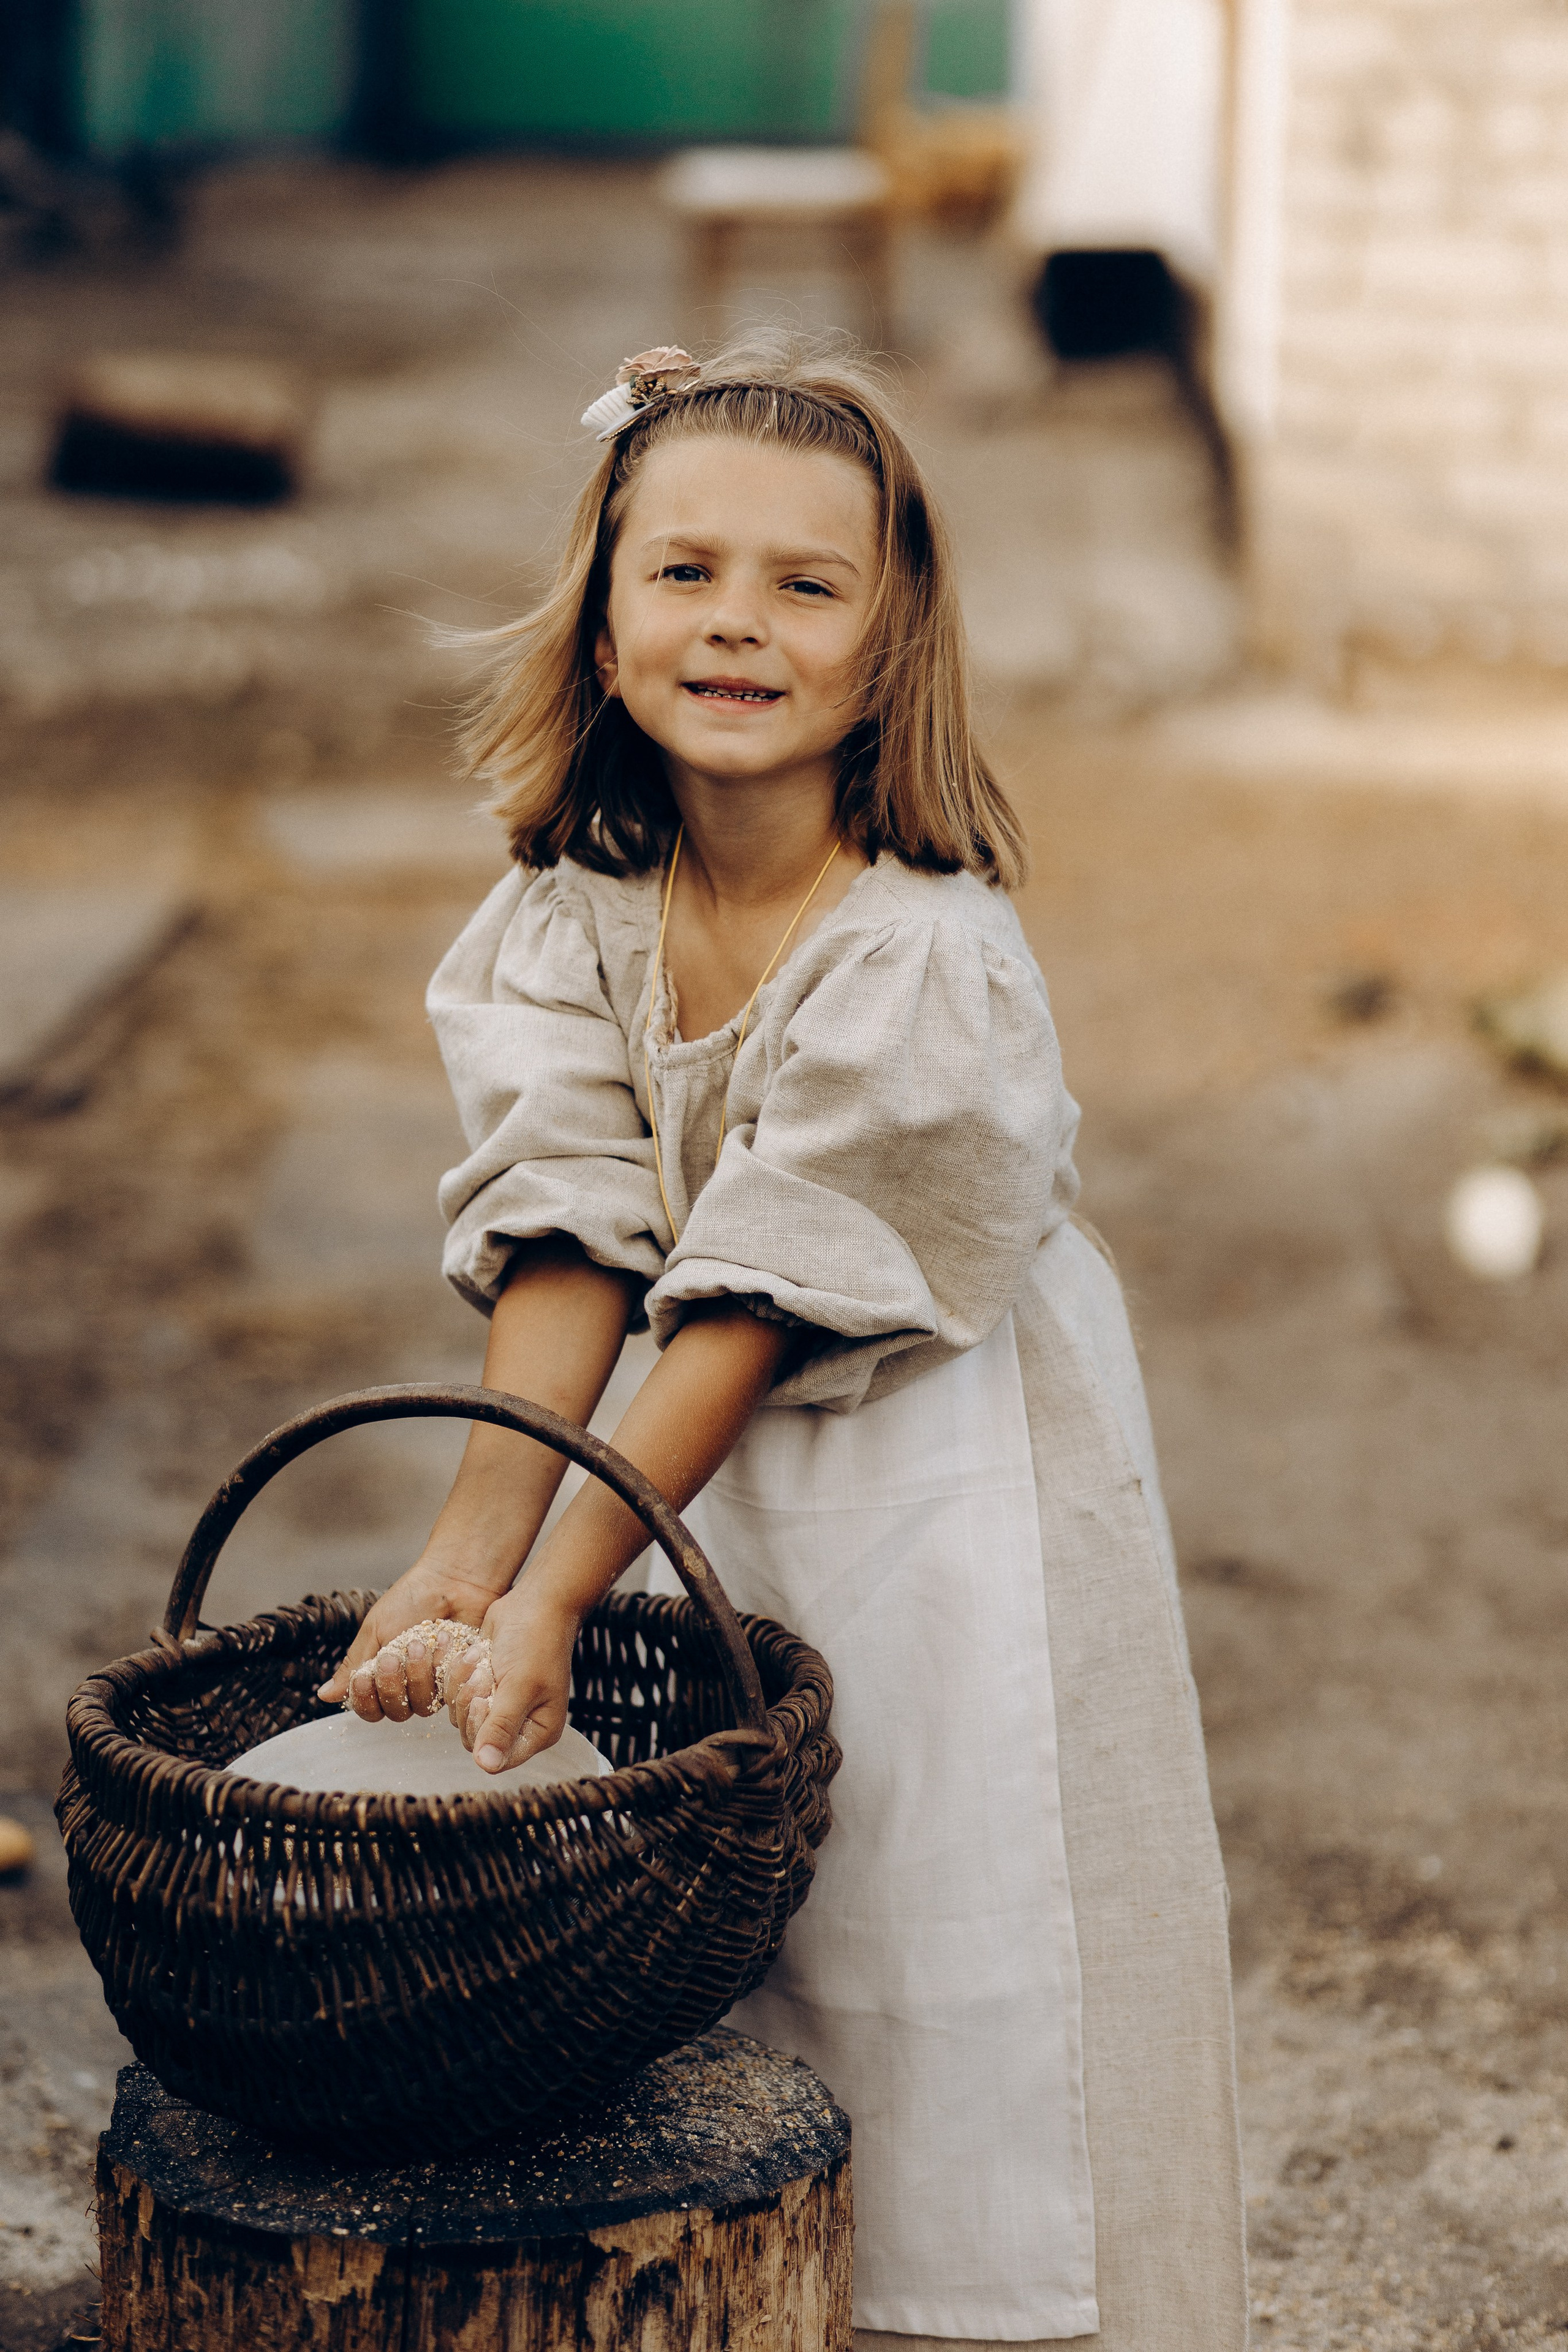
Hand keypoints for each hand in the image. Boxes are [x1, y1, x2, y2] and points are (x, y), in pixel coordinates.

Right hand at [317, 1562, 507, 1721]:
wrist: (452, 1580)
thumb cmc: (410, 1599)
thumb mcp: (375, 1630)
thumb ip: (354, 1664)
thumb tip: (324, 1695)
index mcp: (383, 1675)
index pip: (369, 1709)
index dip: (364, 1700)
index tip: (363, 1677)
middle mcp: (409, 1685)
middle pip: (395, 1712)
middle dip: (390, 1686)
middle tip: (391, 1656)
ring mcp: (436, 1684)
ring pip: (422, 1706)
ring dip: (416, 1676)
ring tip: (418, 1644)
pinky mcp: (459, 1678)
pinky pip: (448, 1691)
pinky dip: (441, 1666)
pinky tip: (443, 1640)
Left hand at [445, 1580, 578, 1773]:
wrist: (535, 1602)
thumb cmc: (536, 1642)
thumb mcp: (520, 1686)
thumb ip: (501, 1727)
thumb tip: (486, 1767)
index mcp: (538, 1731)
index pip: (498, 1757)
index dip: (483, 1732)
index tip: (484, 1699)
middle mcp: (519, 1723)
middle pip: (473, 1737)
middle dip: (471, 1704)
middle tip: (483, 1675)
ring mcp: (499, 1704)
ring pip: (459, 1715)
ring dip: (463, 1685)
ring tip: (481, 1659)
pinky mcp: (483, 1686)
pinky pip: (455, 1694)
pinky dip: (459, 1674)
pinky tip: (476, 1652)